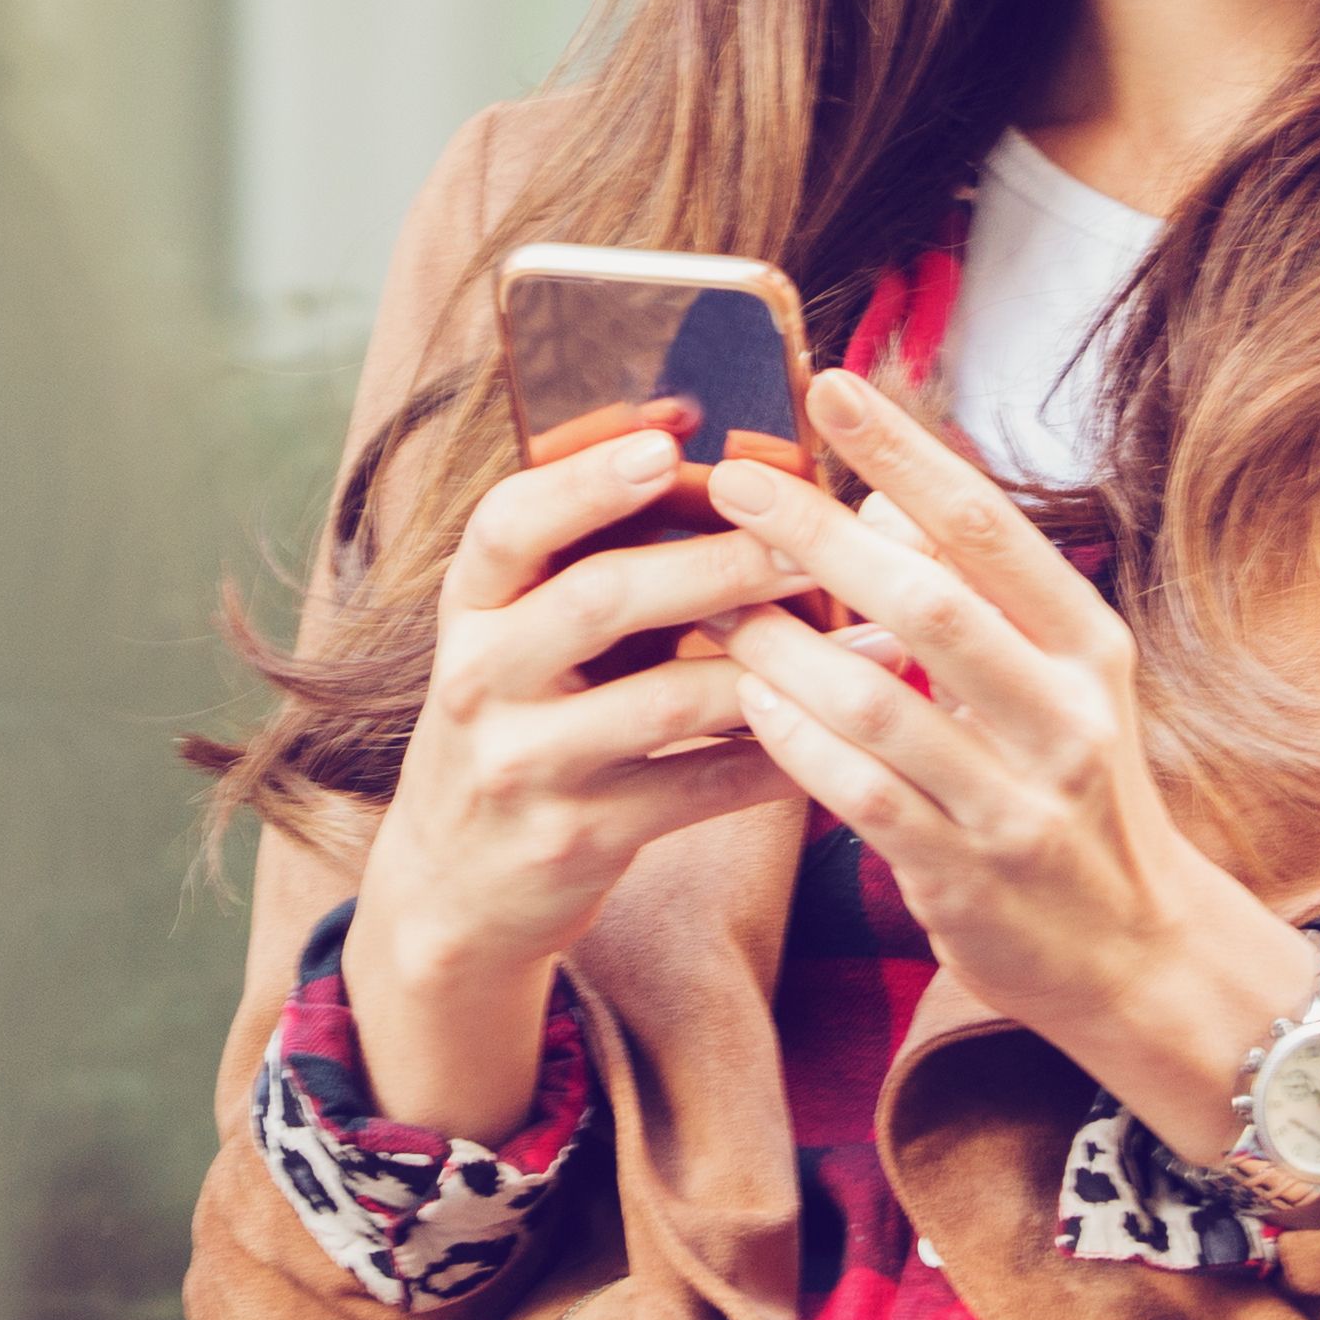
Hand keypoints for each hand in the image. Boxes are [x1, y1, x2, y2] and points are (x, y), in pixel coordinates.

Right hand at [343, 406, 811, 1137]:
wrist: (452, 888)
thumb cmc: (517, 722)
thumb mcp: (515, 634)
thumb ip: (584, 551)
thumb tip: (686, 431)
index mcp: (469, 607)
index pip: (508, 522)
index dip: (587, 476)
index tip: (671, 439)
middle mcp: (479, 679)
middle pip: (599, 598)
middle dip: (715, 561)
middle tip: (807, 536)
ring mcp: (524, 766)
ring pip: (664, 701)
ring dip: (773, 661)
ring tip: (866, 638)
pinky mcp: (577, 839)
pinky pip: (699, 790)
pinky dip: (774, 757)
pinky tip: (839, 732)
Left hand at [701, 369, 1319, 1171]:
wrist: (1136, 951)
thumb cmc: (1071, 789)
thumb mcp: (1056, 681)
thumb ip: (979, 594)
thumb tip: (890, 499)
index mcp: (1088, 645)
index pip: (988, 526)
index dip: (907, 452)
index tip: (831, 383)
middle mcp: (1064, 715)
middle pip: (927, 601)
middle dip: (820, 533)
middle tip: (734, 482)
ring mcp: (1017, 800)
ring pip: (877, 703)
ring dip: (781, 644)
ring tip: (712, 599)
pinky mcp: (965, 874)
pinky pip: (857, 794)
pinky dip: (791, 739)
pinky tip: (743, 698)